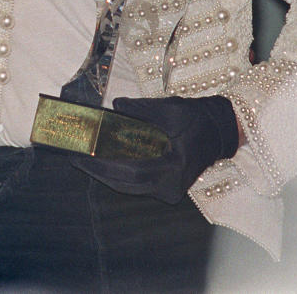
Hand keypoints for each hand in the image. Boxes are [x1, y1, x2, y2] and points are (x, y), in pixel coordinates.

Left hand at [70, 95, 238, 203]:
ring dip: (107, 173)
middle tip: (75, 157)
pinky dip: (119, 172)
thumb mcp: (171, 109)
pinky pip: (137, 184)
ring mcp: (169, 191)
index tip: (82, 156)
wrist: (221, 131)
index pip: (132, 172)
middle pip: (126, 184)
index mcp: (174, 168)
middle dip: (99, 171)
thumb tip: (115, 105)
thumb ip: (142, 109)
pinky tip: (103, 160)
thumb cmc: (197, 118)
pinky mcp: (166, 188)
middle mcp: (171, 187)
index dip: (104, 165)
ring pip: (130, 187)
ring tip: (84, 158)